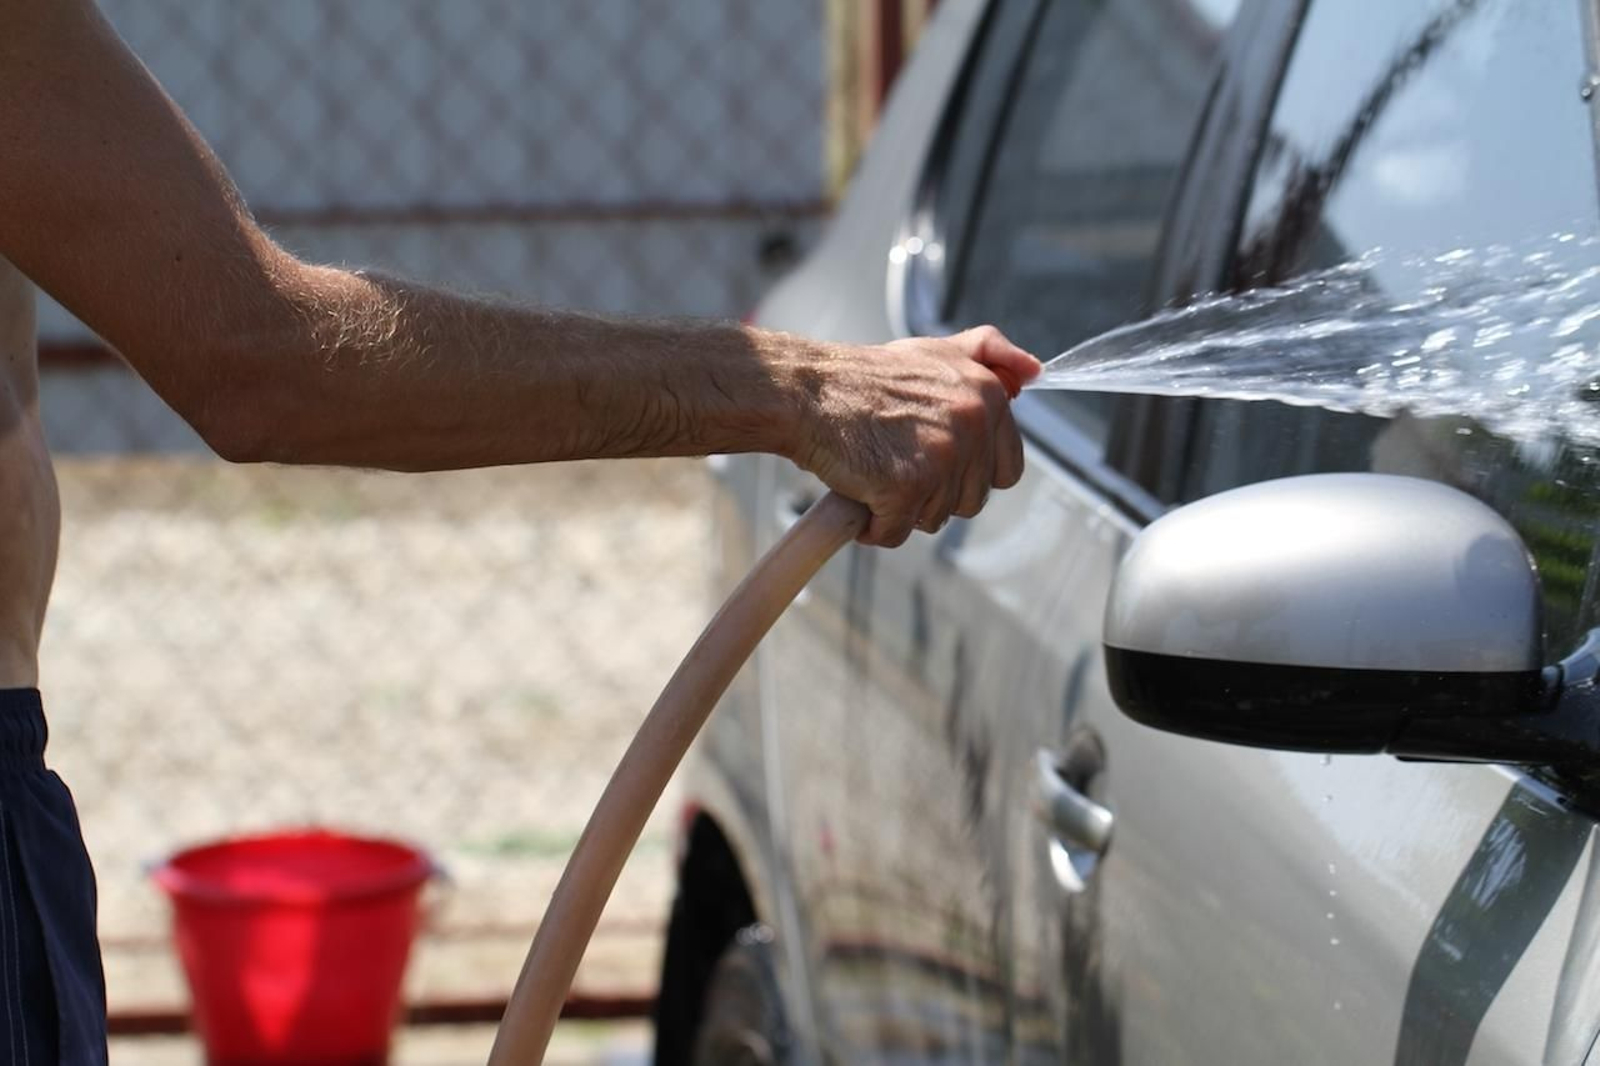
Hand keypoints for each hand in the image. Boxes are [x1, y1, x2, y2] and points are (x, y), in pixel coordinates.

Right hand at [789, 325, 1040, 546]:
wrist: (807, 391)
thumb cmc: (865, 378)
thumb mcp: (936, 351)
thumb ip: (990, 354)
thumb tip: (1034, 372)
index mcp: (988, 396)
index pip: (1007, 468)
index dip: (967, 473)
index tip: (931, 458)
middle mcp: (973, 424)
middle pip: (971, 500)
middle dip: (933, 492)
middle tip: (895, 460)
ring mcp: (942, 457)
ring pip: (935, 518)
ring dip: (902, 507)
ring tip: (875, 470)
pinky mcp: (907, 487)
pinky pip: (896, 532)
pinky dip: (874, 524)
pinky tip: (858, 490)